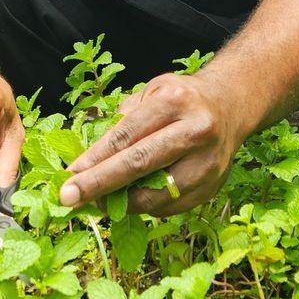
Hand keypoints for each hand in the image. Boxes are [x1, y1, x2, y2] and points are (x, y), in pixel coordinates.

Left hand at [58, 72, 243, 215]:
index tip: (70, 175)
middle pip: (140, 164)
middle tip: (68, 198)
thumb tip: (89, 159)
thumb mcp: (152, 92)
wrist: (230, 105)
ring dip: (121, 202)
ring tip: (98, 200)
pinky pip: (170, 206)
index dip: (96, 158)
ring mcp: (208, 161)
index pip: (127, 135)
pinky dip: (145, 206)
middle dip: (99, 184)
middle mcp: (195, 130)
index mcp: (175, 101)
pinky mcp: (213, 186)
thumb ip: (124, 120)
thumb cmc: (181, 98)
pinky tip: (130, 199)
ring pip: (156, 193)